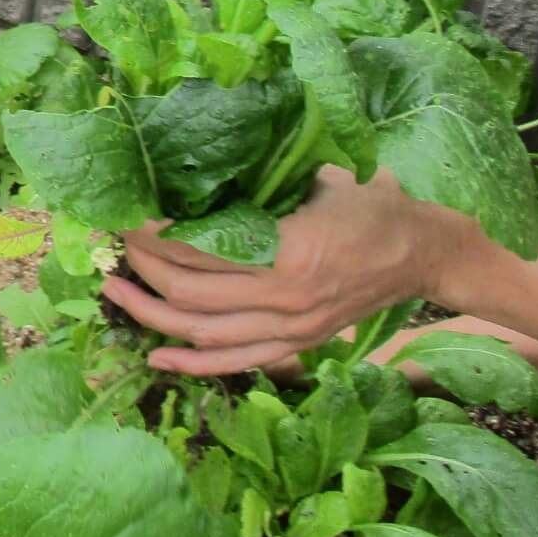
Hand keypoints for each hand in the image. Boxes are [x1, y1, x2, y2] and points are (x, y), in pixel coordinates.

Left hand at [104, 167, 465, 375]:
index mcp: (290, 250)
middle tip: (115, 243)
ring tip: (115, 292)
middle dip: (143, 266)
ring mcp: (293, 329)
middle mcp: (287, 298)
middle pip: (192, 290)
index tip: (127, 213)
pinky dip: (192, 364)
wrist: (422, 250)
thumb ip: (255, 183)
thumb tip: (187, 173)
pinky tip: (156, 357)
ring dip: (152, 314)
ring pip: (204, 332)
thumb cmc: (366, 202)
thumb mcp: (312, 178)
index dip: (156, 232)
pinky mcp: (298, 345)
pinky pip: (235, 362)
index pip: (200, 247)